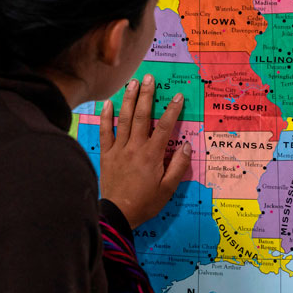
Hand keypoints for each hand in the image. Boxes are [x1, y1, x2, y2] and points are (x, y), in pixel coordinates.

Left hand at [99, 74, 191, 228]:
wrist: (117, 215)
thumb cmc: (145, 203)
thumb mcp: (168, 189)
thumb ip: (178, 166)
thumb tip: (187, 146)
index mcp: (152, 155)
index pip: (165, 127)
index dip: (172, 110)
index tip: (177, 96)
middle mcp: (135, 147)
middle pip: (142, 116)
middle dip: (146, 95)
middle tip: (149, 77)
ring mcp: (119, 149)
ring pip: (124, 119)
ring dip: (128, 99)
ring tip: (132, 82)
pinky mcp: (106, 154)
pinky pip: (105, 132)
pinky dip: (106, 117)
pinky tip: (108, 104)